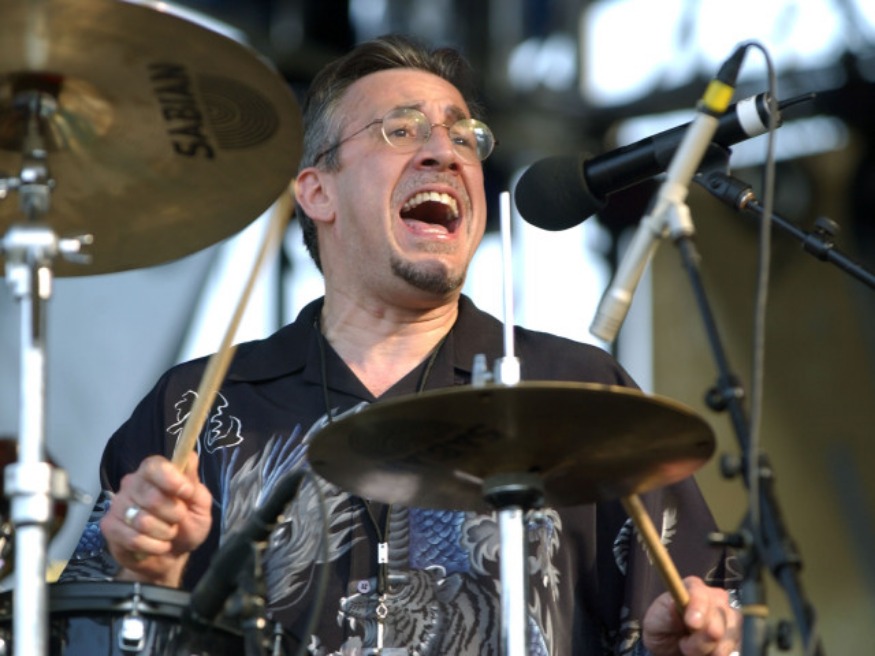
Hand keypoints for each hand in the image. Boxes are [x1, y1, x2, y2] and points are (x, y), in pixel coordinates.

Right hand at [101, 451, 211, 586]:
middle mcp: (133, 483)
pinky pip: (133, 539)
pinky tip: (157, 545)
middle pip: (151, 496)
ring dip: (164, 533)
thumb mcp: (200, 507)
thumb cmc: (187, 525)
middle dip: (174, 514)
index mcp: (155, 472)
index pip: (154, 466)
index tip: (187, 492)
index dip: (171, 479)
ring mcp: (118, 504)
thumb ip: (195, 486)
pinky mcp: (109, 526)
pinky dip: (153, 546)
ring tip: (168, 534)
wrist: (170, 556)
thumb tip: (189, 459)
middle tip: (178, 520)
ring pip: (142, 521)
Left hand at [643, 576, 739, 655]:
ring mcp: (729, 616)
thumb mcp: (656, 621)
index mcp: (692, 588)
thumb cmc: (662, 628)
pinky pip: (737, 645)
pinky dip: (721, 652)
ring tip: (690, 651)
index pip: (700, 592)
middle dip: (703, 635)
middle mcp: (715, 598)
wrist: (671, 648)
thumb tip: (673, 603)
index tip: (692, 623)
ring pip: (731, 632)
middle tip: (685, 646)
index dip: (698, 606)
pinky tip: (708, 654)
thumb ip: (666, 613)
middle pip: (719, 614)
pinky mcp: (737, 635)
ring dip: (711, 647)